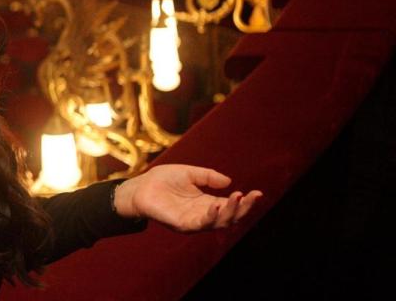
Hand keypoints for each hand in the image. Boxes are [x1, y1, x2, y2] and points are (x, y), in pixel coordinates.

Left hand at [114, 164, 262, 231]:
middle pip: (230, 217)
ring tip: (237, 198)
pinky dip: (211, 216)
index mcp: (207, 202)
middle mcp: (203, 214)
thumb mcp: (190, 173)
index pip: (231, 205)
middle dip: (243, 208)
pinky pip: (200, 224)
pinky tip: (217, 205)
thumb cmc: (163, 180)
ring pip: (218, 223)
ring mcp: (193, 221)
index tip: (258, 192)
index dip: (245, 201)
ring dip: (230, 212)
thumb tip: (229, 182)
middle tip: (251, 196)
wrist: (140, 186)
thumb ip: (208, 177)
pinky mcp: (182, 225)